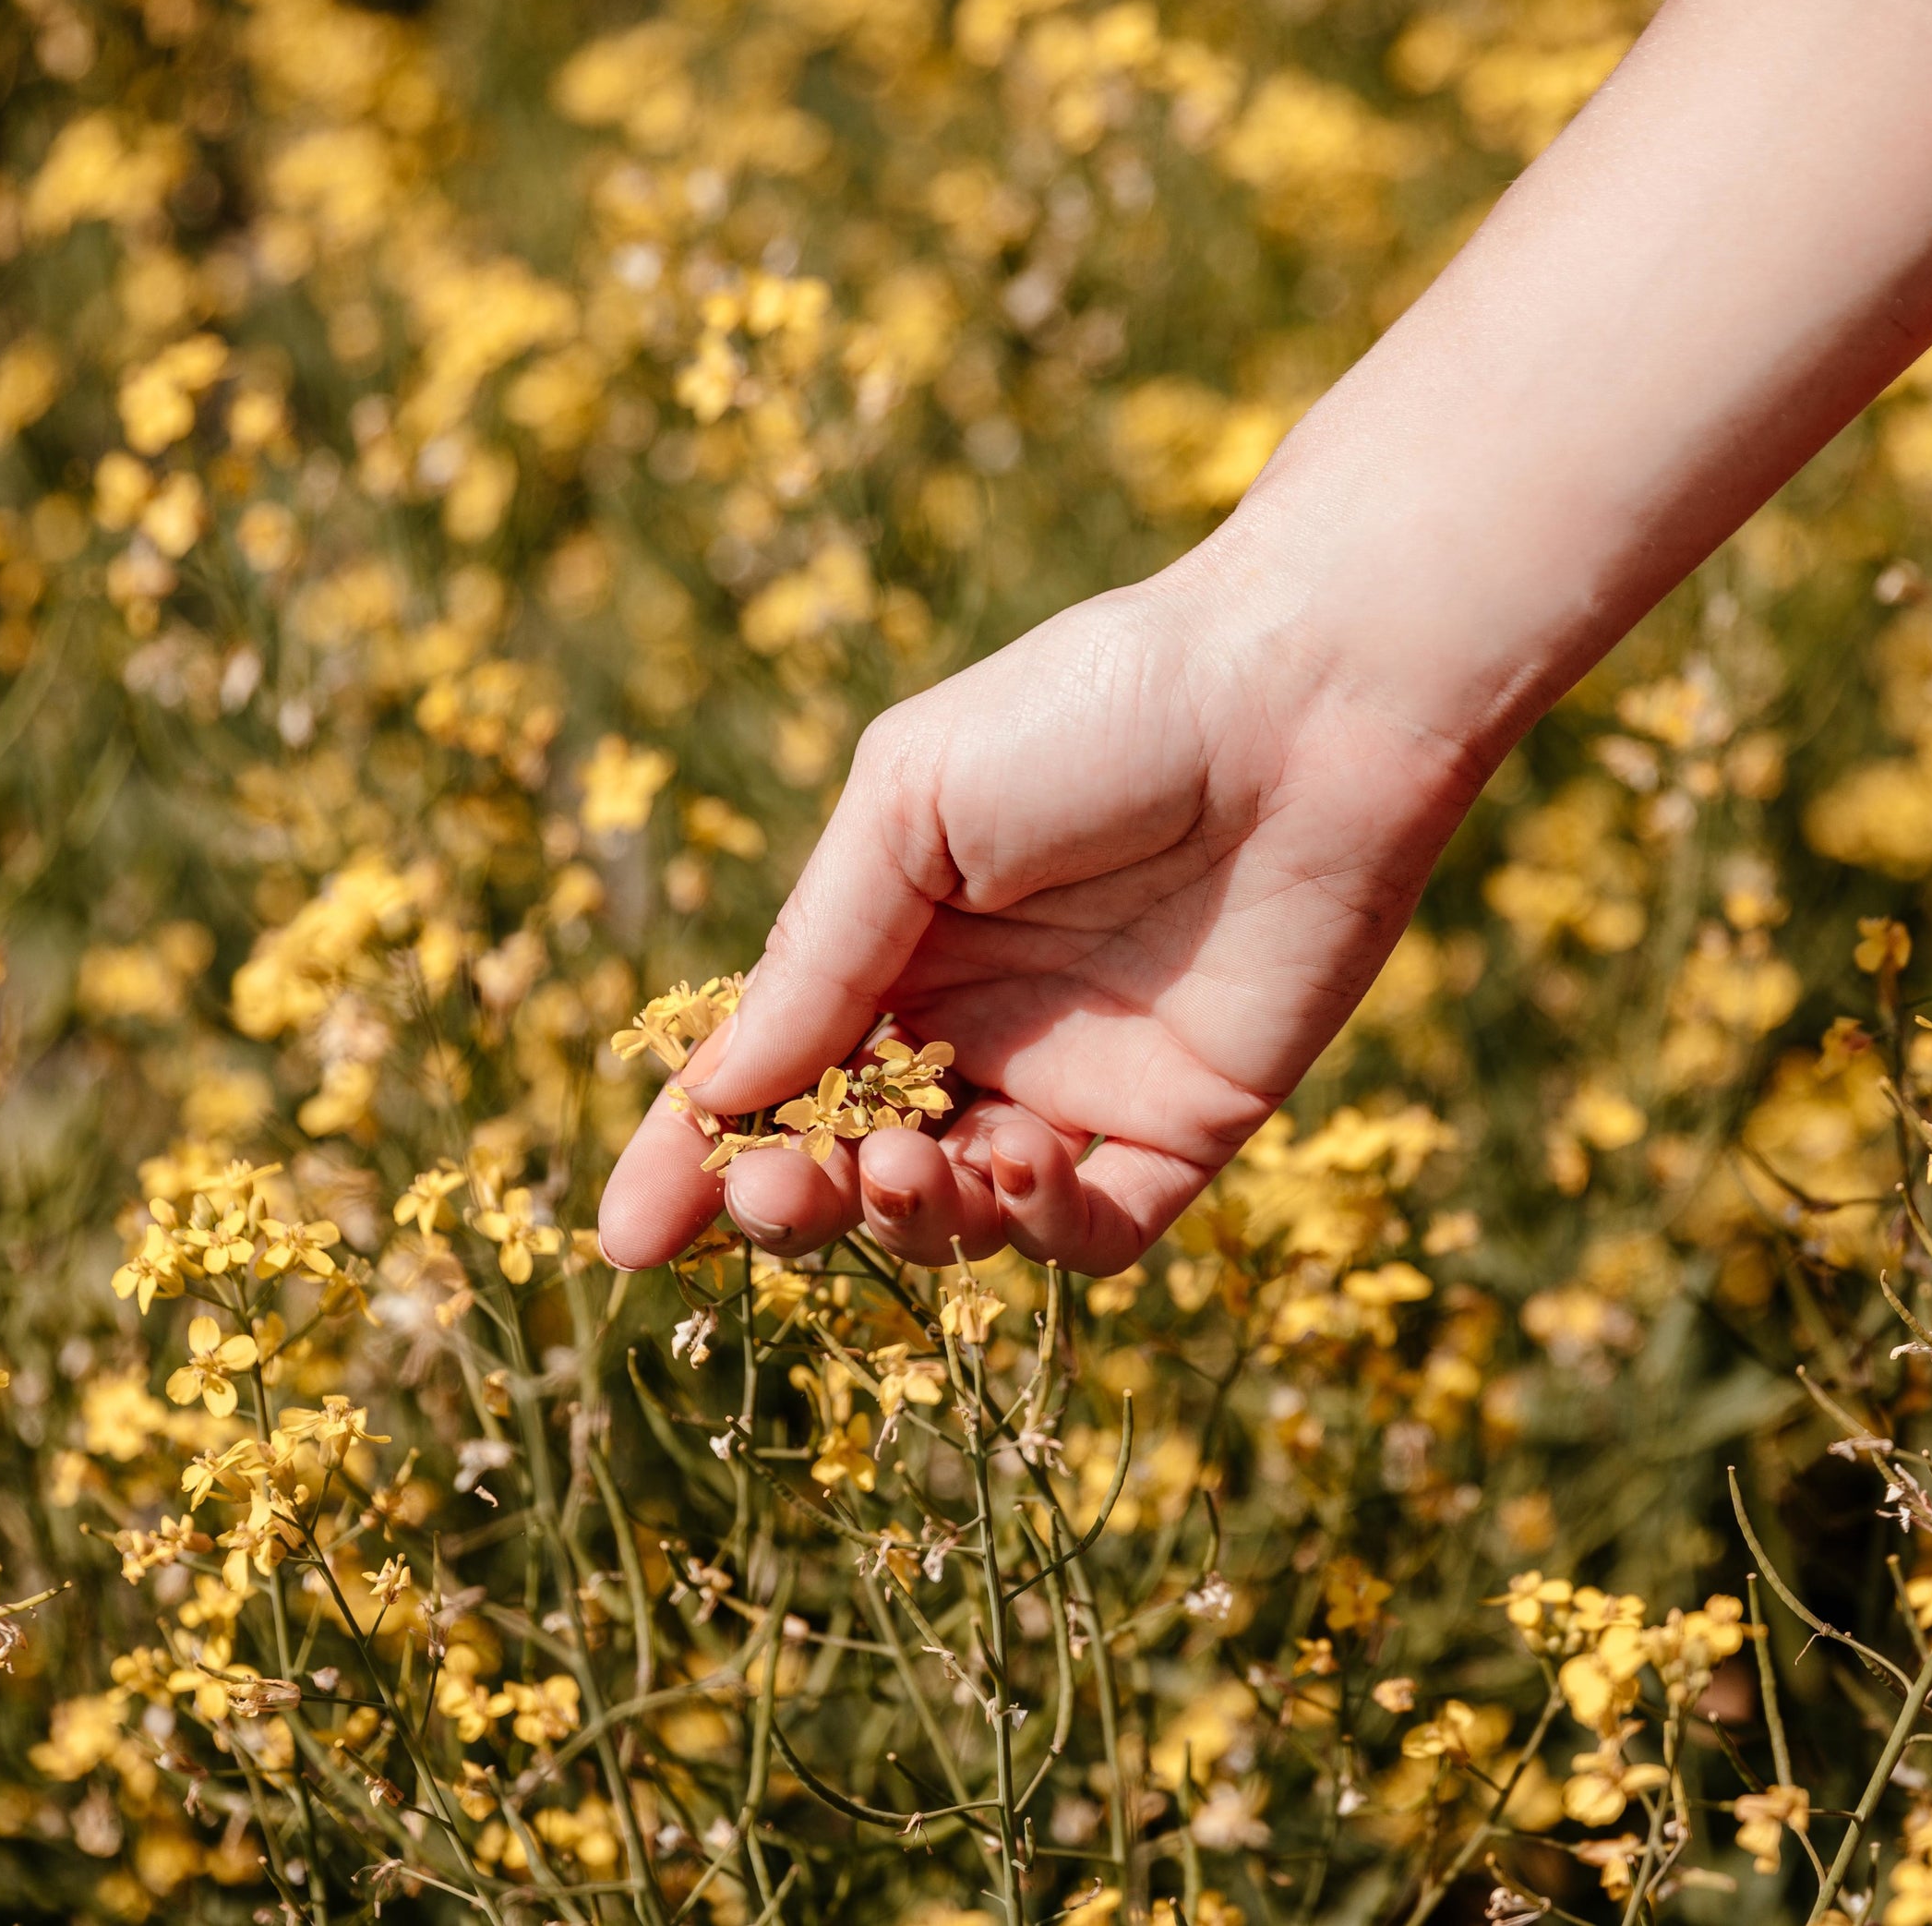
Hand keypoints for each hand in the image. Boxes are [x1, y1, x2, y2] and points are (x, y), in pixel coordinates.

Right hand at [594, 554, 1486, 1275]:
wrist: (1305, 697)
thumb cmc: (1096, 710)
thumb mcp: (913, 807)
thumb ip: (815, 957)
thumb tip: (710, 1100)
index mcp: (894, 941)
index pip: (771, 1078)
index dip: (694, 1158)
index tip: (627, 1234)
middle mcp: (979, 1026)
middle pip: (850, 1169)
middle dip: (795, 1201)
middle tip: (787, 1191)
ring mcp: (1081, 1083)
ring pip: (960, 1221)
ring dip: (909, 1216)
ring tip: (907, 1163)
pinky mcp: (1188, 1126)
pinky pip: (1094, 1234)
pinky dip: (1038, 1228)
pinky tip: (1020, 1163)